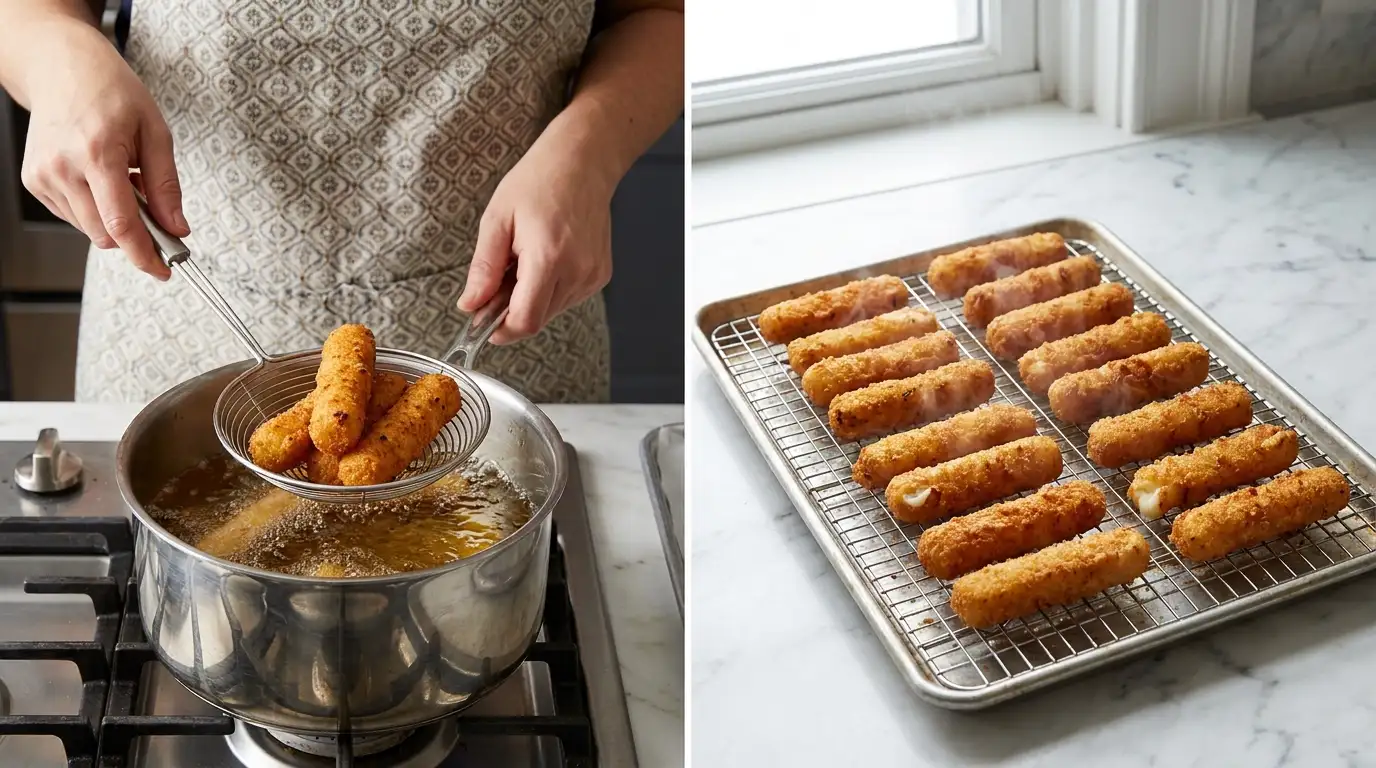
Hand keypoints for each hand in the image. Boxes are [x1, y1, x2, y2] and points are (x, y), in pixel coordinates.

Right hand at [19, 20, 186, 279]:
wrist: (62, 68)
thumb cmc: (110, 92)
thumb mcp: (156, 133)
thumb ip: (167, 186)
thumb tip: (177, 227)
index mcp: (97, 153)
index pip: (121, 224)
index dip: (145, 255)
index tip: (163, 270)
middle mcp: (63, 167)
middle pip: (104, 233)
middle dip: (135, 233)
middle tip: (152, 207)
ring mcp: (43, 175)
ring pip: (89, 229)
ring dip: (114, 219)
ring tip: (122, 180)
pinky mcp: (34, 181)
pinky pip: (73, 216)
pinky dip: (95, 209)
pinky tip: (100, 180)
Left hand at [457, 131, 613, 344]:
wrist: (582, 163)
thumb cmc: (539, 182)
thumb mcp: (497, 219)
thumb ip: (484, 268)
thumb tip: (470, 304)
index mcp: (547, 258)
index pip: (525, 321)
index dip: (501, 330)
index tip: (484, 324)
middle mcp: (576, 271)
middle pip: (537, 318)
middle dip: (512, 309)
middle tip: (501, 277)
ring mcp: (592, 275)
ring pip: (552, 311)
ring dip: (532, 298)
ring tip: (525, 261)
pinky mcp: (600, 275)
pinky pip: (568, 298)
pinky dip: (550, 289)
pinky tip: (546, 259)